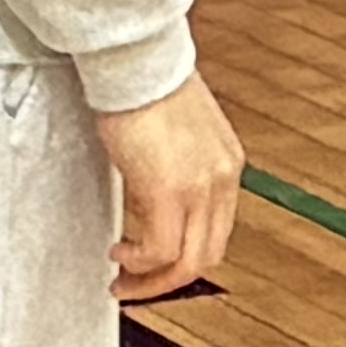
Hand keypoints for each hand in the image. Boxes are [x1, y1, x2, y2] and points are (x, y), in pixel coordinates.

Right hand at [95, 75, 246, 299]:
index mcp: (227, 164)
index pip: (217, 230)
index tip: (156, 264)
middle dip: (169, 280)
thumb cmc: (145, 86)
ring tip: (122, 280)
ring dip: (152, 281)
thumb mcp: (174, 136)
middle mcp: (223, 179)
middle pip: (208, 254)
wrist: (137, 61)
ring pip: (187, 262)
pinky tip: (118, 252)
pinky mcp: (169, 191)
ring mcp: (201, 188)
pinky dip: (138, 263)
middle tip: (135, 285)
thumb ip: (173, 170)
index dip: (185, 255)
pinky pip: (159, 251)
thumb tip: (148, 200)